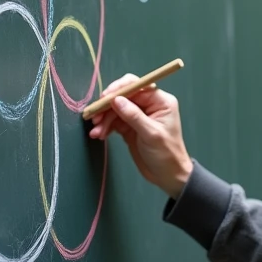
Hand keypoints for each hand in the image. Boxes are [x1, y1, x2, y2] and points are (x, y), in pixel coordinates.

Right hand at [87, 74, 192, 197]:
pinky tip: (99, 135)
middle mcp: (149, 104)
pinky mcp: (129, 126)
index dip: (119, 89)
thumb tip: (116, 100)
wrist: (167, 175)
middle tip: (94, 116)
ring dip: (103, 119)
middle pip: (123, 96)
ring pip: (115, 109)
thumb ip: (133, 116)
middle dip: (107, 105)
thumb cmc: (166, 154)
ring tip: (96, 132)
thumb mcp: (151, 134)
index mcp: (160, 101)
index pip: (137, 86)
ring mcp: (138, 115)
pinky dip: (105, 126)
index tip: (104, 98)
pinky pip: (114, 121)